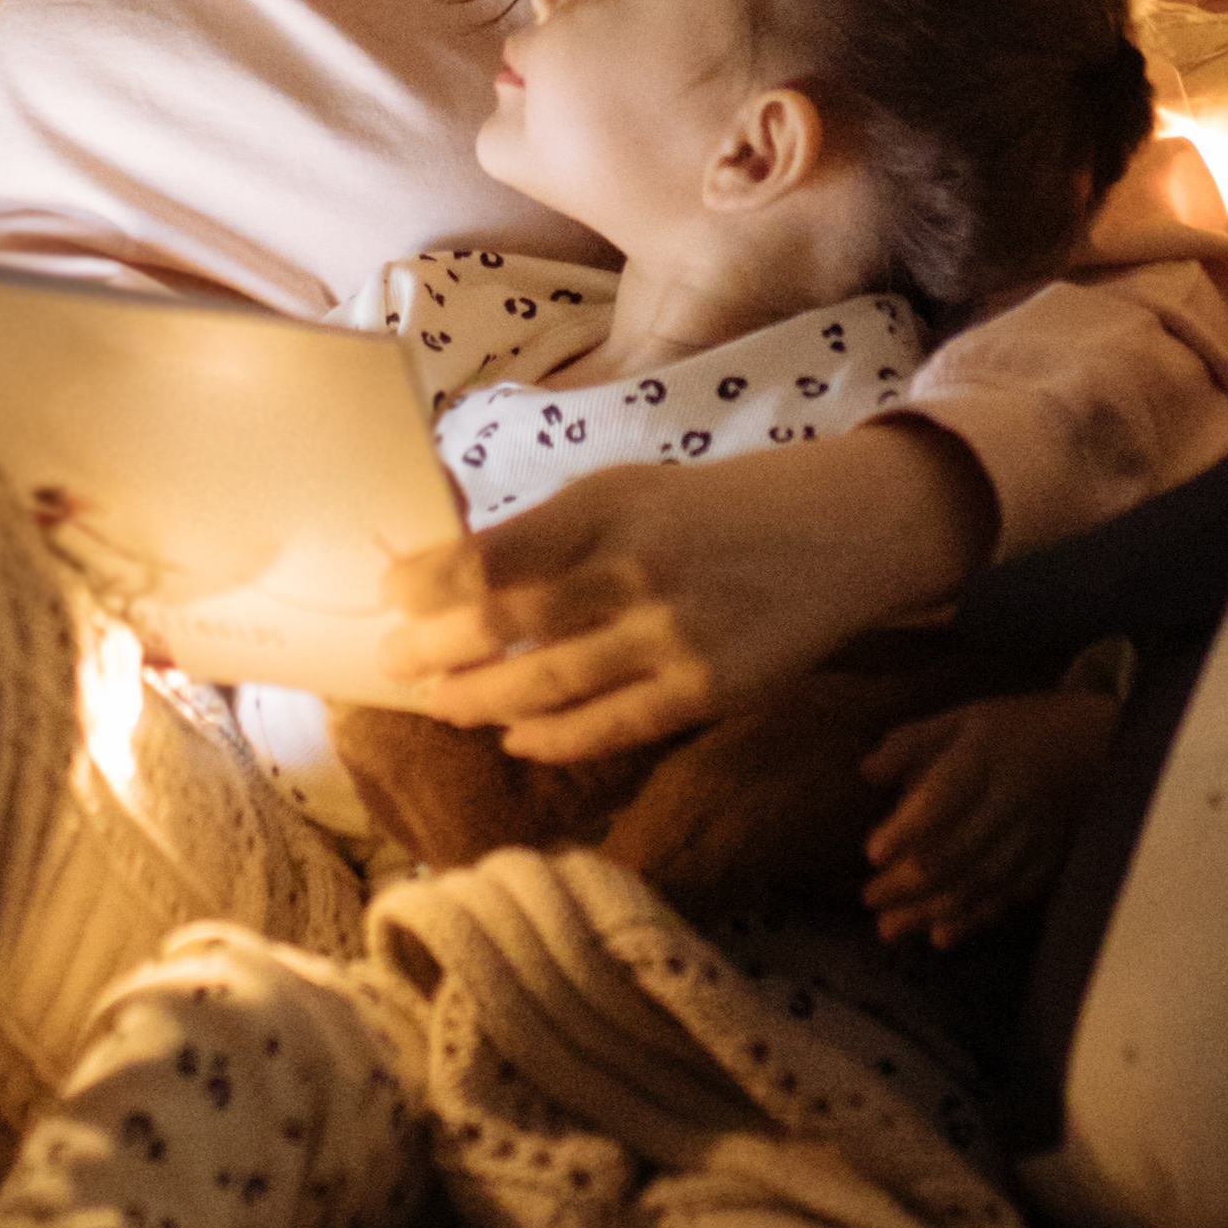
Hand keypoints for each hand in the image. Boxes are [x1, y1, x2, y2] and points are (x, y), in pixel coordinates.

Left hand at [373, 424, 991, 765]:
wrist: (839, 531)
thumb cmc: (712, 510)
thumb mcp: (627, 488)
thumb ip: (548, 530)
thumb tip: (448, 566)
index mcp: (607, 505)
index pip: (488, 556)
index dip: (425, 585)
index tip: (388, 596)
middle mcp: (636, 569)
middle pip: (503, 625)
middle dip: (433, 649)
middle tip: (391, 663)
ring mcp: (673, 636)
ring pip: (544, 685)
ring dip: (476, 700)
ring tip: (438, 703)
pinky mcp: (708, 692)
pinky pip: (608, 729)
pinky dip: (550, 738)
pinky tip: (515, 736)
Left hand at [858, 687, 1118, 947]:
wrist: (1087, 747)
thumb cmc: (1005, 734)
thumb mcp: (956, 721)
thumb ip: (908, 744)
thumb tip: (868, 772)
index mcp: (985, 757)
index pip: (945, 797)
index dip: (910, 828)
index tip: (872, 853)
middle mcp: (1012, 799)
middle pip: (961, 849)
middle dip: (911, 882)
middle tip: (870, 898)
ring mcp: (1035, 834)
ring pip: (982, 881)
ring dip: (935, 909)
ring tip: (890, 927)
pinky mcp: (1048, 860)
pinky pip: (1010, 896)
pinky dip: (974, 920)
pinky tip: (940, 936)